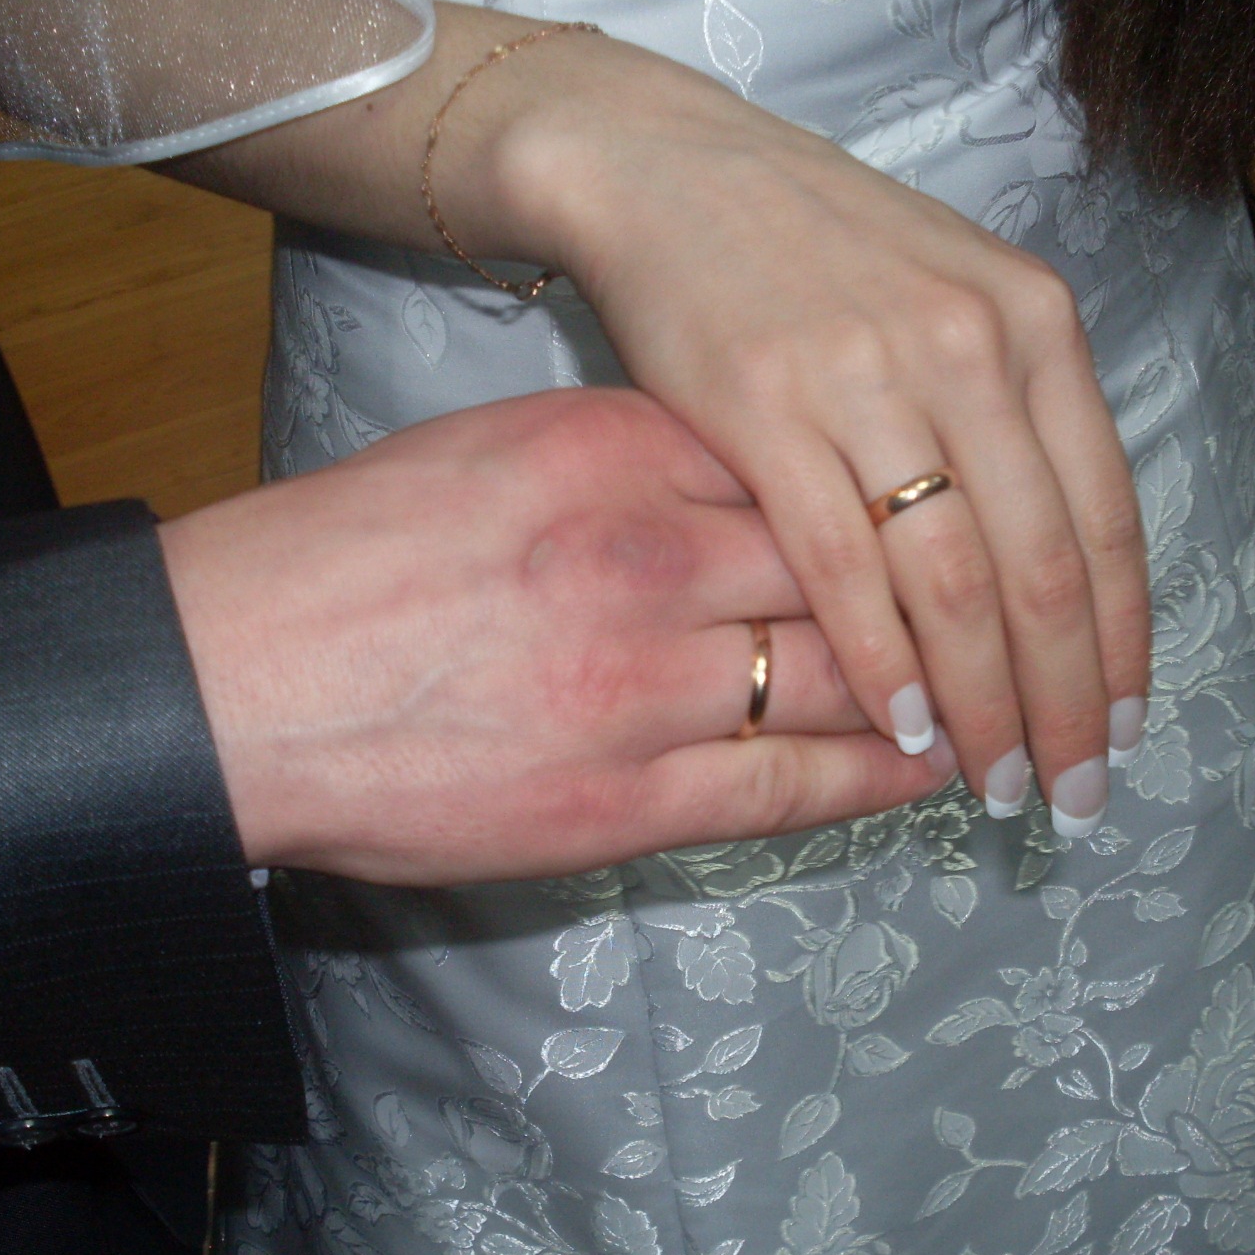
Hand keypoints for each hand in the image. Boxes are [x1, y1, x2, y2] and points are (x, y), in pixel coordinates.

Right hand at [158, 389, 956, 885]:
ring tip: (1009, 697)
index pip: (807, 465)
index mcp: (614, 451)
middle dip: (944, 587)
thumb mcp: (494, 453)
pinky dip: (886, 774)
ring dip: (943, 688)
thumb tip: (741, 474)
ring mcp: (644, 686)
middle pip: (851, 562)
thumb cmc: (345, 560)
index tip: (946, 506)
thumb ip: (629, 458)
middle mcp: (649, 557)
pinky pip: (798, 785)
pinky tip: (942, 766)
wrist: (229, 684)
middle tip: (1025, 608)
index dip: (889, 497)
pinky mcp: (627, 802)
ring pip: (849, 674)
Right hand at [490, 40, 1151, 833]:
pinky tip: (904, 727)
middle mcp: (969, 347)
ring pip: (955, 580)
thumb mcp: (953, 295)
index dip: (1120, 643)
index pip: (1106, 518)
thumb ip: (1014, 412)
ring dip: (984, 701)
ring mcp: (867, 377)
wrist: (670, 172)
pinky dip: (882, 661)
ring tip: (994, 783)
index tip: (1121, 731)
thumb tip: (1057, 572)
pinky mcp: (765, 410)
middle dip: (1065, 702)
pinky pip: (843, 566)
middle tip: (1072, 793)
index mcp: (1034, 324)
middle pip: (1043, 567)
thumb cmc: (817, 250)